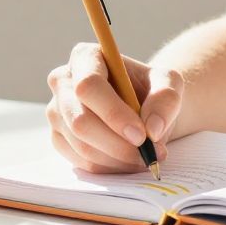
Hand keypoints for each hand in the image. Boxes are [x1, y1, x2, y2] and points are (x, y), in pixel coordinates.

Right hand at [45, 41, 183, 173]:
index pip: (89, 86)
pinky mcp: (58, 138)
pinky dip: (109, 167)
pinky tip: (128, 160)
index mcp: (85, 57)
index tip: (141, 135)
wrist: (142, 106)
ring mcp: (57, 111)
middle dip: (117, 144)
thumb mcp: (169, 83)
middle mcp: (63, 81)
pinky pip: (80, 161)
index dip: (113, 113)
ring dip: (118, 158)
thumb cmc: (151, 88)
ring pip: (81, 145)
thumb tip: (152, 129)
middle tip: (148, 153)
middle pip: (80, 120)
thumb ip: (165, 98)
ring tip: (145, 156)